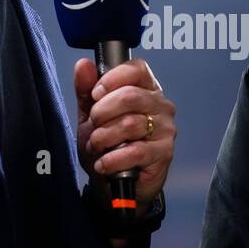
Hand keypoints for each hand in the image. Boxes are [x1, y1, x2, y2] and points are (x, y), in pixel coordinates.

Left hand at [74, 57, 176, 239]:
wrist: (113, 182)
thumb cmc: (107, 145)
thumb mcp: (91, 116)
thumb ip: (86, 90)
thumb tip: (83, 65)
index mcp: (146, 89)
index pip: (136, 69)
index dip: (112, 79)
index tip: (95, 94)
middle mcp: (160, 105)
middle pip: (130, 96)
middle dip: (102, 112)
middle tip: (94, 125)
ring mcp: (165, 129)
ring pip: (130, 124)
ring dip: (104, 137)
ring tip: (97, 146)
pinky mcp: (164, 153)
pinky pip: (136, 151)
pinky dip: (113, 159)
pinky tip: (104, 163)